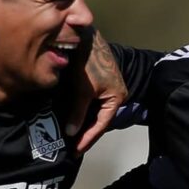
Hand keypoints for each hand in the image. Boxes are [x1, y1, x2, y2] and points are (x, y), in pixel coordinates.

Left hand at [65, 29, 127, 154]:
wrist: (85, 37)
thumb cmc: (88, 63)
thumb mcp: (83, 90)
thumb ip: (78, 112)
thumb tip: (71, 133)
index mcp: (117, 98)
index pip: (102, 124)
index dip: (89, 138)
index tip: (76, 151)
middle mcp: (116, 95)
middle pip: (100, 120)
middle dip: (87, 133)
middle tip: (73, 148)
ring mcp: (108, 89)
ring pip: (96, 112)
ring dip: (84, 123)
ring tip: (72, 138)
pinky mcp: (100, 84)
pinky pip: (92, 104)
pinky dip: (83, 113)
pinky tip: (74, 120)